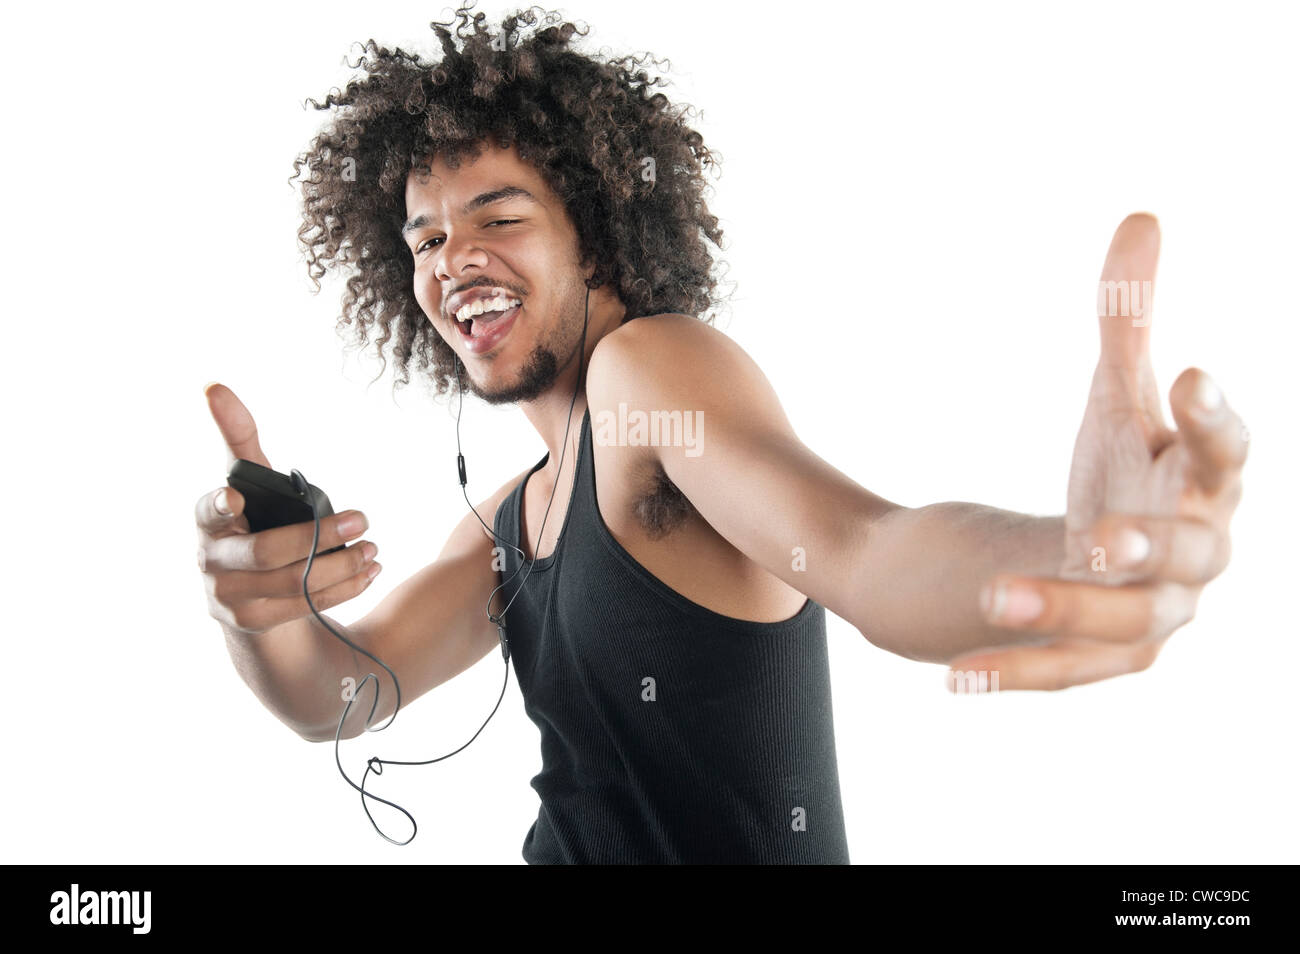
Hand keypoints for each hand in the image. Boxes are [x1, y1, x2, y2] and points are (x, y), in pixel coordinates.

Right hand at [195, 382, 382, 635]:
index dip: (220, 504)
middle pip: (267, 552)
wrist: (247, 595)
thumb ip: (239, 438)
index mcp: (205, 520)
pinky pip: (305, 607)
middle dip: (318, 536)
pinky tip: (370, 571)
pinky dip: (344, 588)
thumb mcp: (248, 482)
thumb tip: (215, 387)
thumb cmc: (254, 523)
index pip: (209, 510)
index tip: (234, 495)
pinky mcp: (253, 623)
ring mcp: (227, 598)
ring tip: (372, 547)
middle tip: (362, 519)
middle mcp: (209, 560)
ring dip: (341, 565)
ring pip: (292, 583)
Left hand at [949, 214, 1247, 690]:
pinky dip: (1012, 672)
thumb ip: (1127, 320)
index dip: (1214, 421)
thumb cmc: (1122, 474)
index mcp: (1203, 486)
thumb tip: (1142, 217)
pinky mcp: (1098, 659)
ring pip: (1121, 624)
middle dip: (1150, 546)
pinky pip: (1060, 673)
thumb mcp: (1113, 398)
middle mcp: (1193, 559)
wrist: (1092, 561)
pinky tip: (954, 677)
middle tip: (1102, 538)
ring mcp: (1150, 619)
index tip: (1188, 376)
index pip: (1226, 454)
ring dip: (1063, 609)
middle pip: (1190, 555)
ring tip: (991, 591)